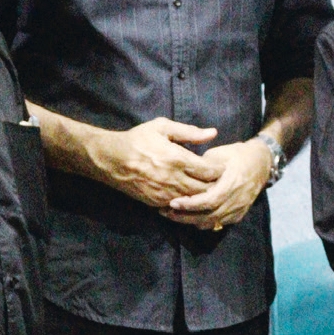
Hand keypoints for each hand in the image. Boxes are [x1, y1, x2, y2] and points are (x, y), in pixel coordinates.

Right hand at [86, 117, 222, 207]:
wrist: (111, 159)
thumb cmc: (138, 139)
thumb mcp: (162, 127)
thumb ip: (189, 132)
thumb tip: (213, 133)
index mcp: (177, 159)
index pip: (209, 170)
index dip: (219, 169)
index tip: (222, 166)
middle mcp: (173, 179)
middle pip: (204, 189)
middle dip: (214, 185)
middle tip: (220, 179)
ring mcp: (164, 193)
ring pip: (193, 200)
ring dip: (202, 195)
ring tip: (208, 187)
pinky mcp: (156, 202)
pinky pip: (178, 207)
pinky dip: (187, 202)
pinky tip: (190, 195)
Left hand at [159, 139, 273, 230]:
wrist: (261, 163)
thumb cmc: (236, 155)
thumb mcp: (218, 155)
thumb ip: (202, 166)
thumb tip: (181, 173)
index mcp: (232, 183)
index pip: (208, 200)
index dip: (189, 204)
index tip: (172, 202)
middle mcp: (237, 200)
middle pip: (208, 216)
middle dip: (184, 216)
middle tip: (165, 212)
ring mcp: (239, 209)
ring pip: (211, 223)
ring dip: (190, 221)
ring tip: (172, 215)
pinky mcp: (238, 215)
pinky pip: (218, 224)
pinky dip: (202, 223)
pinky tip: (188, 217)